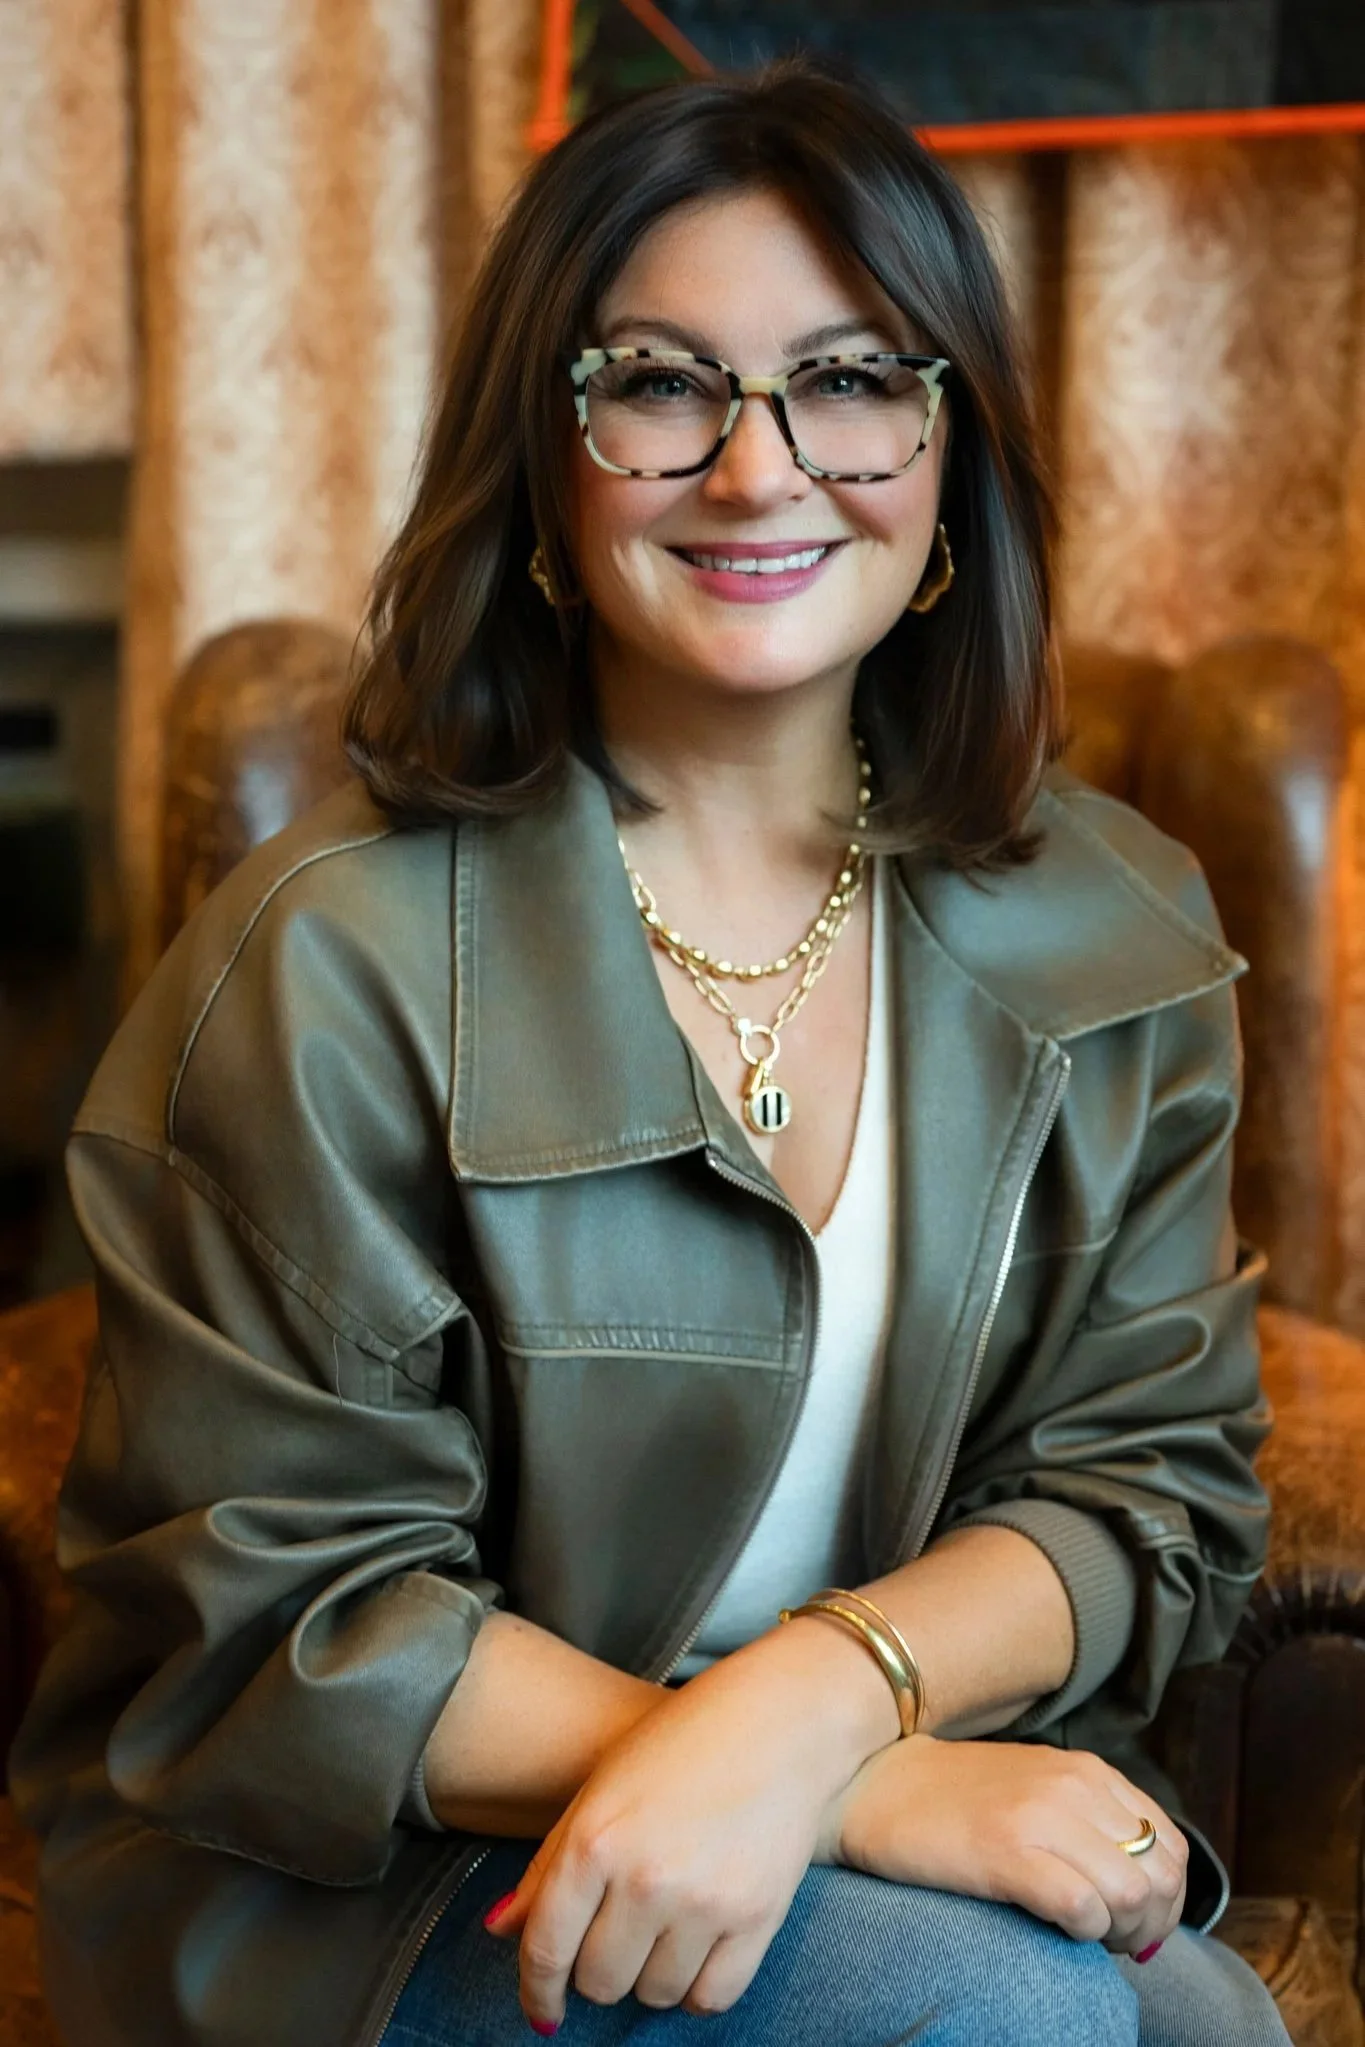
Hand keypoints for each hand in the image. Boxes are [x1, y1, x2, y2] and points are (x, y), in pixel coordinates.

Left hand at [485, 1648, 878, 2032]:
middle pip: (599, 1980)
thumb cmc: (682, 1743)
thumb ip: (548, 1864)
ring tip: (662, 1929)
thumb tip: (501, 1930)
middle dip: (597, 1969)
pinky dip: (696, 1988)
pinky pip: (711, 1998)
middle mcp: (644, 1878)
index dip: (536, 1990)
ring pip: (654, 1994)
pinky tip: (695, 1952)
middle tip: (616, 1935)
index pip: (545, 1948)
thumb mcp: (601, 1788)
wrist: (780, 1719)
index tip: (541, 2009)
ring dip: (648, 1975)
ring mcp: (704, 1903)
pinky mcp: (757, 1918)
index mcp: (594, 1840)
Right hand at [826, 1736, 1186, 1958]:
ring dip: (1117, 1932)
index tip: (1131, 1921)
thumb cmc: (955, 1801)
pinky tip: (1056, 1928)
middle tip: (1109, 1938)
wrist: (874, 1784)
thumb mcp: (1038, 1789)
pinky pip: (1082, 1908)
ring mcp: (1040, 1817)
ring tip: (1084, 1936)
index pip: (1171, 1846)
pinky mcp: (1005, 1852)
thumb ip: (1091, 1821)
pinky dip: (1084, 1932)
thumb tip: (1143, 1889)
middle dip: (1148, 1924)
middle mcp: (1073, 1787)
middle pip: (1160, 1875)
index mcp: (1087, 1772)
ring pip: (1131, 1893)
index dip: (1165, 1899)